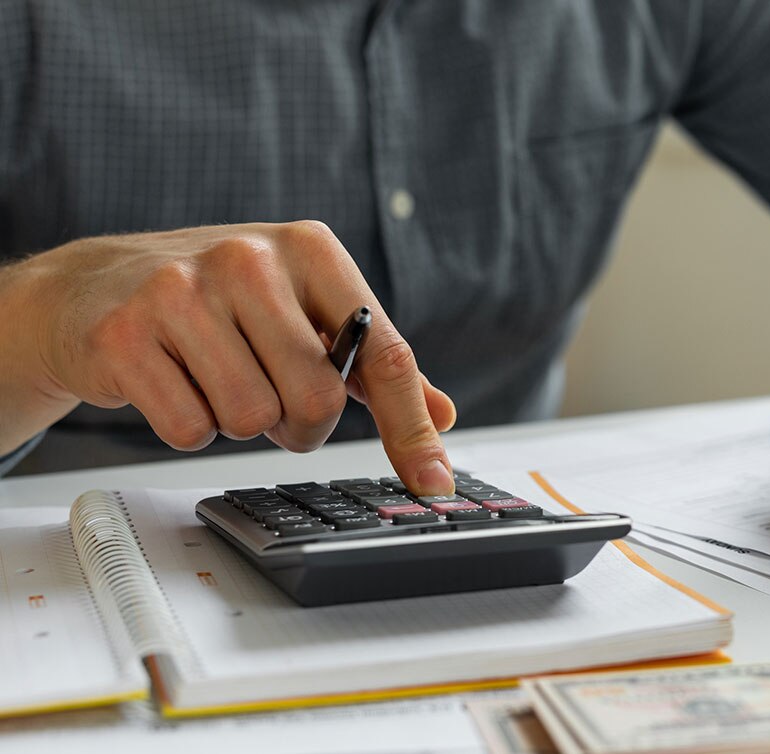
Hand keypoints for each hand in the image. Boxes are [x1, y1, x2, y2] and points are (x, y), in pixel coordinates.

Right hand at [0, 222, 457, 493]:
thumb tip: (442, 414)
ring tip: (215, 378)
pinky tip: (173, 382)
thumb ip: (373, 364)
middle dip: (299, 423)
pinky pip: (190, 428)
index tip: (433, 484)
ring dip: (241, 422)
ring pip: (252, 418)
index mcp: (311, 250)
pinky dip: (189, 426)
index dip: (411, 429)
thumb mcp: (303, 309)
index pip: (383, 355)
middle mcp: (250, 258)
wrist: (91, 286)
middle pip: (317, 399)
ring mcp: (182, 292)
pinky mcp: (126, 334)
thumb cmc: (217, 301)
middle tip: (270, 397)